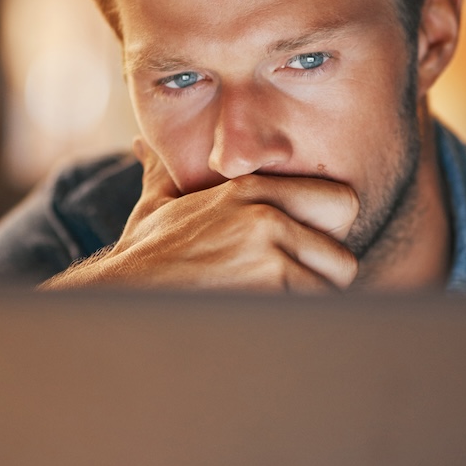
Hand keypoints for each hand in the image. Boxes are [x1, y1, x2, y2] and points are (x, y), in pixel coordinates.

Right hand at [43, 138, 359, 292]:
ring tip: (275, 304)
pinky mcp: (268, 282)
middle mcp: (266, 212)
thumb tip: (140, 145)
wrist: (121, 292)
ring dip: (312, 300)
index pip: (342, 201)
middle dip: (326, 273)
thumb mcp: (157, 205)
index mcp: (252, 187)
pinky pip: (314, 305)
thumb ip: (162, 172)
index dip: (330, 232)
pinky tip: (267, 320)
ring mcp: (269, 247)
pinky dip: (299, 319)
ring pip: (334, 282)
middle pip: (344, 248)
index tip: (307, 249)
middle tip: (295, 285)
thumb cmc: (143, 255)